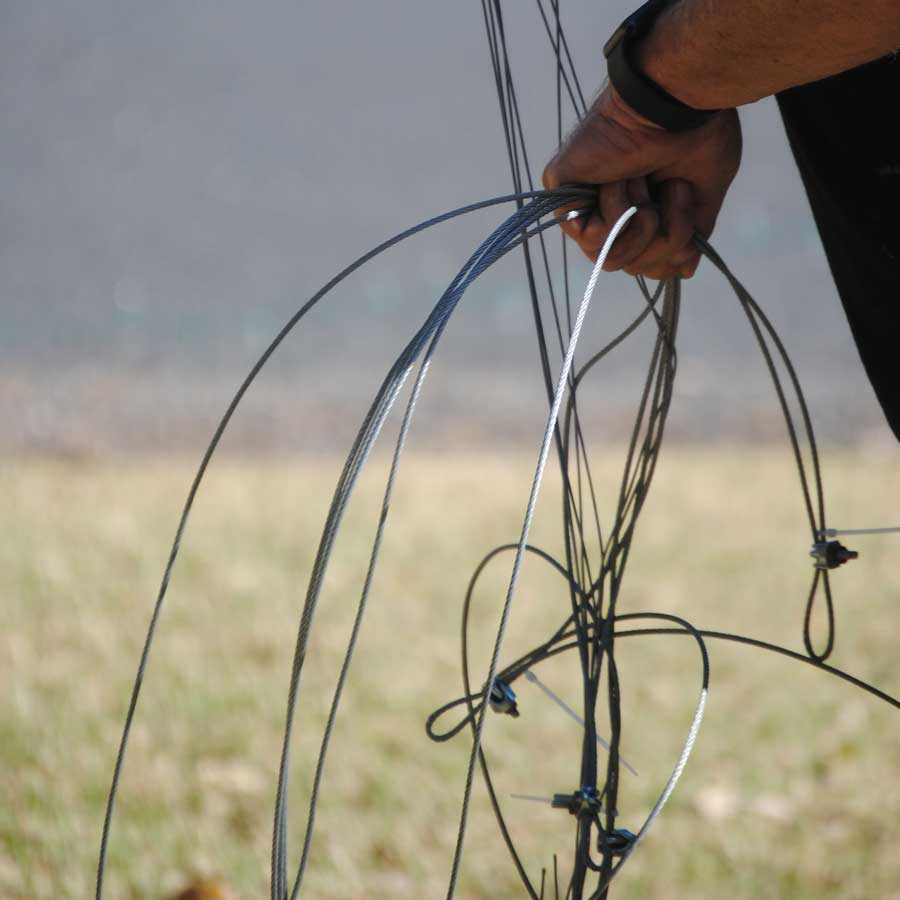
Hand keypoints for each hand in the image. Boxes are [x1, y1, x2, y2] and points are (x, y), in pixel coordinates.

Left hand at [542, 84, 741, 278]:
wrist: (679, 101)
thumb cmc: (696, 133)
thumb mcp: (701, 195)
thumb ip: (687, 235)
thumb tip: (684, 270)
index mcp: (637, 208)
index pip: (645, 264)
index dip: (670, 257)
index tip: (690, 220)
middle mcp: (607, 210)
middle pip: (629, 267)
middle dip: (662, 240)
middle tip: (671, 191)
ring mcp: (582, 203)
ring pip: (609, 259)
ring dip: (642, 225)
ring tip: (648, 182)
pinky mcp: (562, 192)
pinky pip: (591, 238)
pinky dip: (618, 214)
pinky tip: (623, 180)